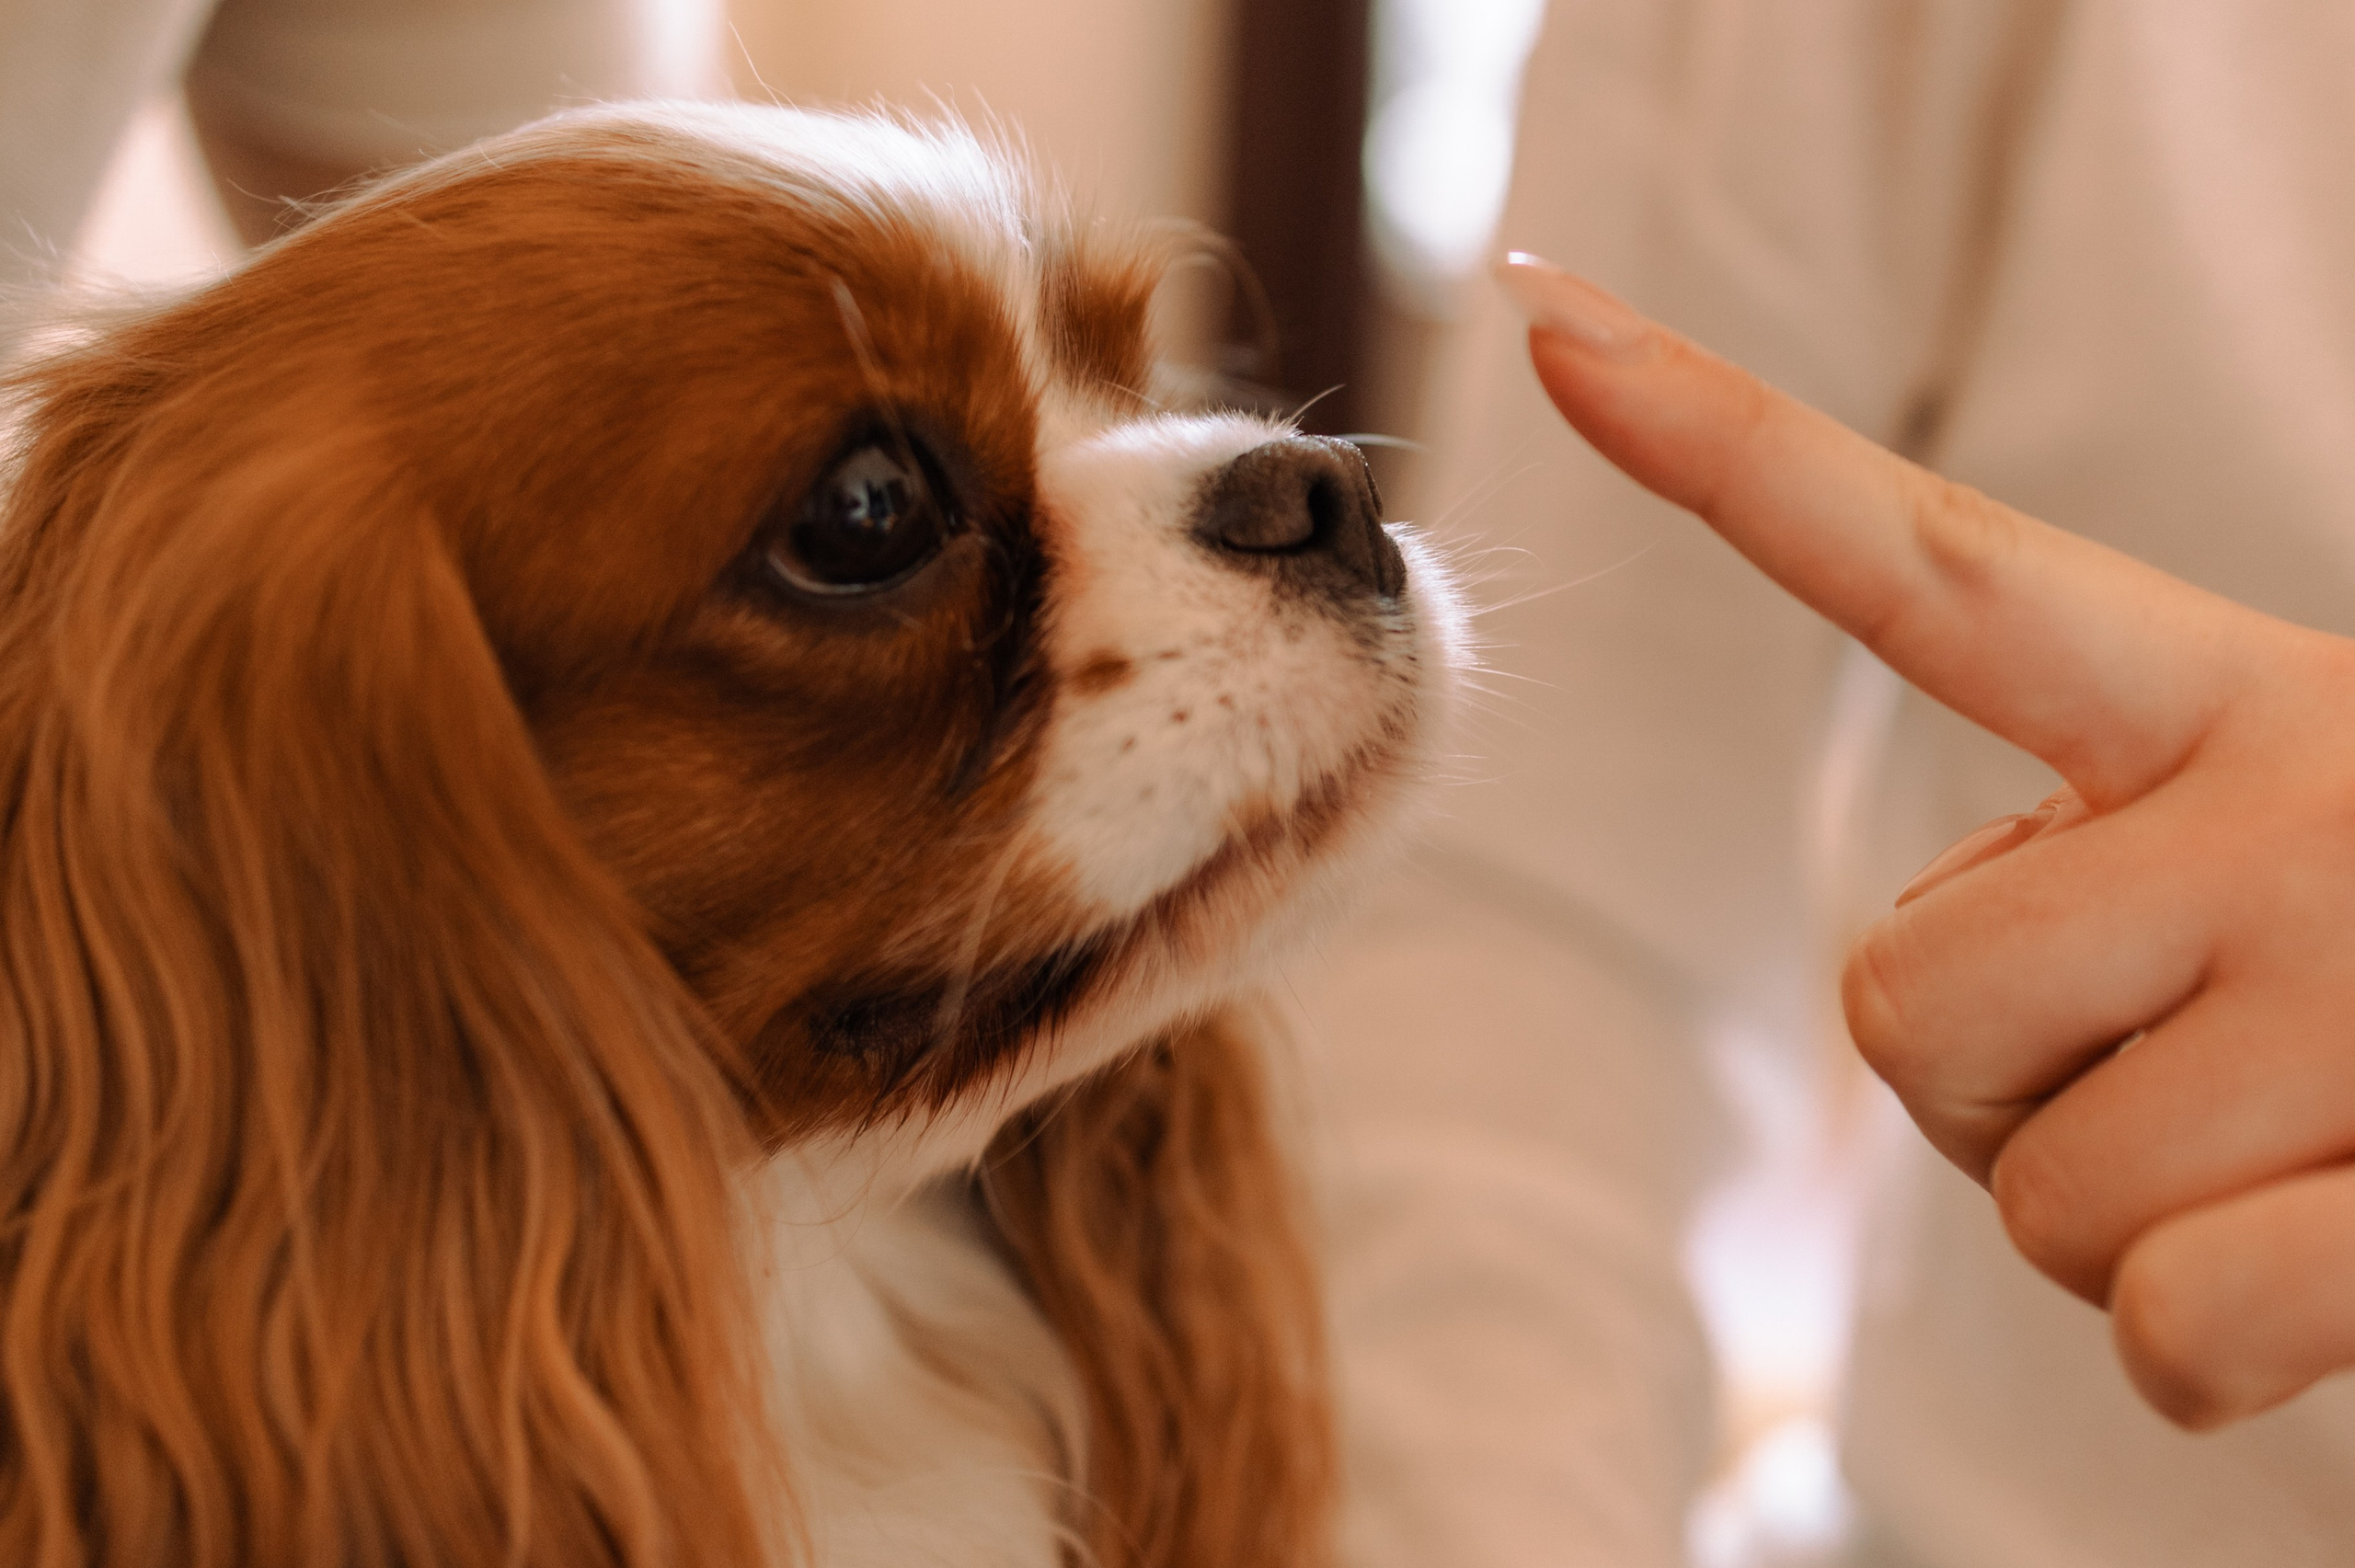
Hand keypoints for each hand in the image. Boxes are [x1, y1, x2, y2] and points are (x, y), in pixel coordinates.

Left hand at [1499, 252, 2354, 1429]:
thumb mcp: (2288, 845)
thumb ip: (2103, 872)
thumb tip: (1934, 1015)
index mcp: (2230, 702)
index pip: (1925, 563)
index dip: (1724, 449)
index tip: (1549, 323)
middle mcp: (2292, 813)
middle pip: (1896, 1009)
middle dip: (1992, 1086)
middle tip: (2177, 1062)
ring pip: (2026, 1195)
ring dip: (2123, 1220)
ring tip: (2298, 1146)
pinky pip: (2161, 1326)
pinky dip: (2221, 1342)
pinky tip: (2343, 1251)